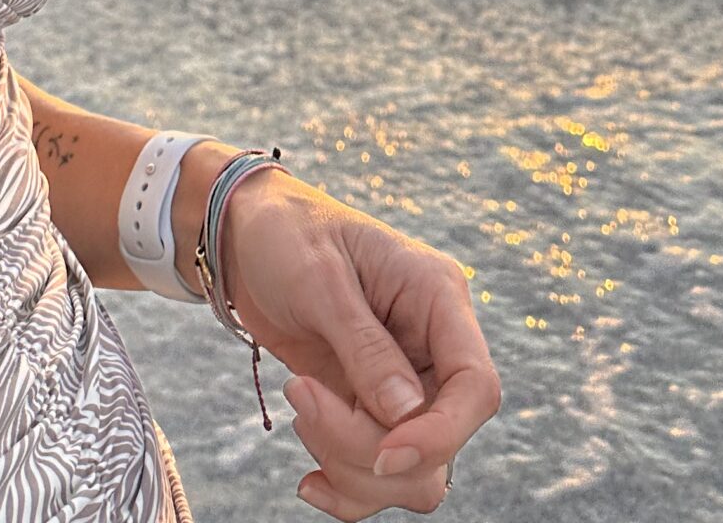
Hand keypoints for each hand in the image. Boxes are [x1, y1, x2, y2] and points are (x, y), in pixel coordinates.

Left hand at [210, 168, 500, 516]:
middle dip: (369, 448)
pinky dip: (345, 487)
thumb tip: (405, 417)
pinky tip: (309, 478)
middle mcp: (432, 347)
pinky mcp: (370, 409)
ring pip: (411, 472)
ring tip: (297, 400)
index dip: (441, 435)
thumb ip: (364, 347)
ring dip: (349, 466)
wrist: (246, 237)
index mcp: (438, 298)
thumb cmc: (286, 234)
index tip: (382, 455)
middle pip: (440, 442)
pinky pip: (376, 476)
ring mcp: (404, 383)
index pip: (477, 387)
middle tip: (301, 396)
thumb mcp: (320, 279)